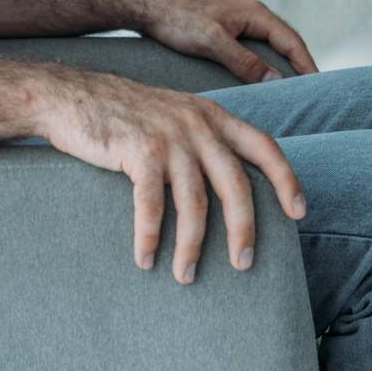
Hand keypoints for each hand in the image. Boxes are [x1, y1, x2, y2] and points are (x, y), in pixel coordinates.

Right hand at [37, 70, 307, 283]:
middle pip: (236, 184)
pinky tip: (145, 259)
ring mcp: (169, 136)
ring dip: (192, 246)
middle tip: (244, 265)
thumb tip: (231, 184)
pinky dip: (150, 237)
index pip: (264, 146)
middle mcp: (198, 123)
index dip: (287, 180)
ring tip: (186, 275)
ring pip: (195, 203)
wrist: (72, 95)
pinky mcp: (138, 151)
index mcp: (213, 116)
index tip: (299, 212)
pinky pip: (153, 205)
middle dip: (244, 229)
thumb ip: (204, 139)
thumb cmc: (125, 115)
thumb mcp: (176, 114)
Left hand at [129, 0, 320, 84]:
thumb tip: (275, 79)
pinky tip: (259, 83)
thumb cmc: (178, 16)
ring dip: (281, 68)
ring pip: (269, 48)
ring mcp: (239, 24)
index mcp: (255, 14)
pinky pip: (254, 51)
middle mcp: (251, 16)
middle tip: (312, 95)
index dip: (308, 64)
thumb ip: (244, 61)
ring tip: (290, 93)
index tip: (320, 86)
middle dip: (300, 67)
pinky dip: (263, 67)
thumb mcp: (213, 41)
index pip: (292, 41)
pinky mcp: (226, 32)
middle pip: (285, 44)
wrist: (148, 4)